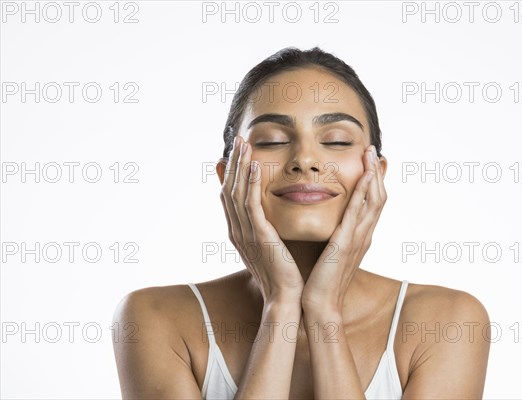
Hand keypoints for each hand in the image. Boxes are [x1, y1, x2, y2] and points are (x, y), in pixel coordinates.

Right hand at [220, 136, 304, 304]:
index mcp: (239, 232)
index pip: (230, 196)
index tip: (236, 152)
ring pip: (236, 192)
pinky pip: (251, 205)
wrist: (285, 299)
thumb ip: (264, 229)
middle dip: (233, 163)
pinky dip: (250, 183)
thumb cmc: (282, 275)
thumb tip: (267, 216)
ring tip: (244, 144)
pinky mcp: (259, 236)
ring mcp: (245, 233)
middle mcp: (237, 231)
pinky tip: (255, 166)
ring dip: (240, 166)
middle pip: (229, 189)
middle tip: (238, 139)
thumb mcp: (270, 247)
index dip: (231, 172)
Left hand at [301, 145, 386, 313]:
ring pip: (373, 201)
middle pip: (378, 198)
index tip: (373, 162)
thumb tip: (333, 225)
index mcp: (360, 237)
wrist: (320, 305)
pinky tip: (364, 176)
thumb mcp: (332, 253)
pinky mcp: (345, 243)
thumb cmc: (322, 281)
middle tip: (374, 150)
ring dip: (373, 175)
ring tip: (371, 154)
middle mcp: (364, 236)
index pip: (372, 203)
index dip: (375, 182)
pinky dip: (363, 193)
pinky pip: (357, 214)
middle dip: (377, 172)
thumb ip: (336, 236)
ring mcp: (357, 239)